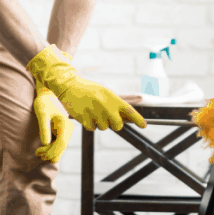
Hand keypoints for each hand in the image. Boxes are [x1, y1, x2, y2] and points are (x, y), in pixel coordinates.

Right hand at [27, 45, 146, 131]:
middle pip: (117, 125)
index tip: (144, 125)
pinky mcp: (84, 118)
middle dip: (114, 124)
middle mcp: (105, 105)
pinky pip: (92, 128)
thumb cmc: (89, 90)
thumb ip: (115, 104)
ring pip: (103, 128)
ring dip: (99, 123)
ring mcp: (94, 112)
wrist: (69, 85)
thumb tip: (126, 118)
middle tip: (107, 118)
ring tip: (92, 111)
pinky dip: (90, 124)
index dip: (138, 119)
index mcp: (111, 97)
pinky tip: (86, 114)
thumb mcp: (104, 92)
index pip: (129, 110)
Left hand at [33, 80, 73, 162]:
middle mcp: (68, 130)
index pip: (61, 143)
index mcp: (66, 125)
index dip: (51, 151)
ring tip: (38, 153)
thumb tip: (46, 143)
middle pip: (61, 148)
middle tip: (37, 153)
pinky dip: (51, 149)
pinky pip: (58, 145)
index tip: (39, 152)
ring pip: (60, 148)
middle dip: (50, 153)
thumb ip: (44, 128)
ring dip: (50, 152)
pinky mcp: (61, 133)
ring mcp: (66, 132)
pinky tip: (42, 150)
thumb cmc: (44, 103)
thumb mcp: (42, 113)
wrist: (47, 96)